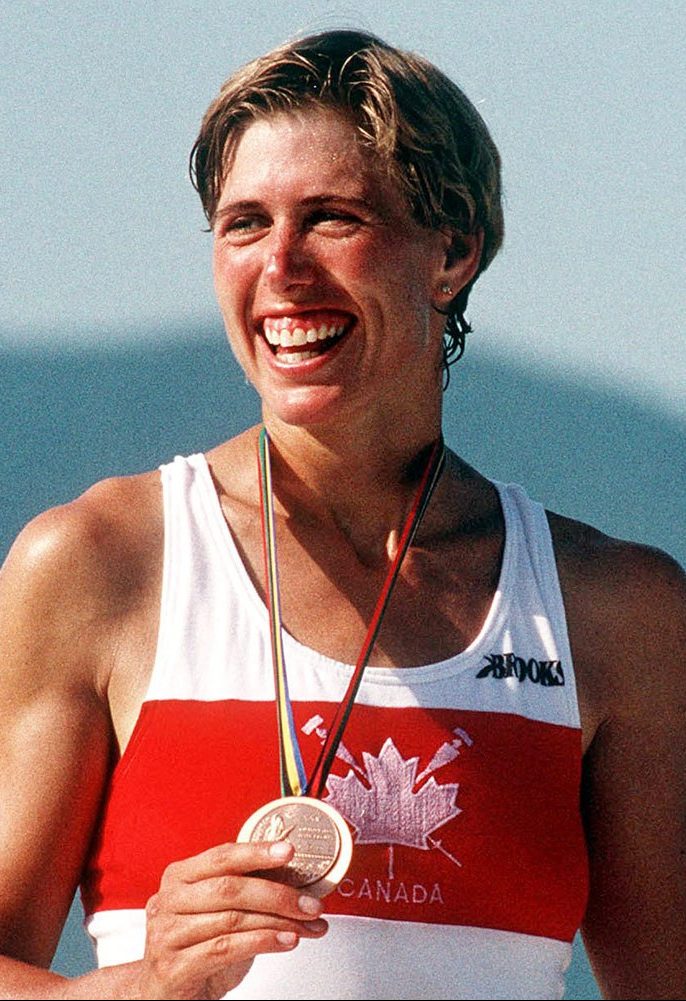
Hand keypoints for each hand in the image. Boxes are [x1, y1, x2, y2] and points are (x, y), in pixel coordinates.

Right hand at [140, 840, 327, 999]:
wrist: (165, 994)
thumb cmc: (197, 947)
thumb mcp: (220, 913)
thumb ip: (246, 891)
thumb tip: (295, 879)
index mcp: (180, 877)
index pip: (222, 856)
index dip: (257, 852)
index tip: (289, 852)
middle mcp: (169, 901)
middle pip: (229, 888)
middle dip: (277, 894)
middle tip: (310, 903)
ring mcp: (166, 934)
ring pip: (232, 919)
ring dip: (278, 922)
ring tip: (306, 925)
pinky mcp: (172, 967)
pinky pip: (225, 948)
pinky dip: (262, 942)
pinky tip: (286, 941)